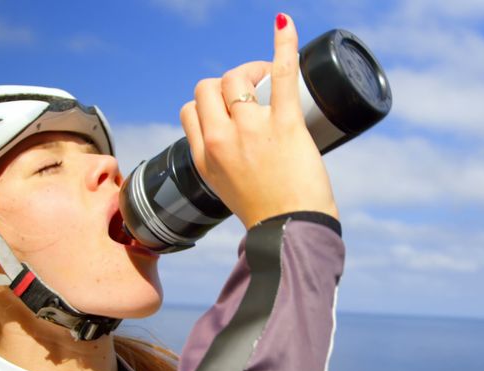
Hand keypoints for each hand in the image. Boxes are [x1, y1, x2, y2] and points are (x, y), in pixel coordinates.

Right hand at [179, 13, 337, 228]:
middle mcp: (221, 140)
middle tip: (254, 92)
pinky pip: (281, 74)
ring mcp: (251, 130)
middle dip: (228, 84)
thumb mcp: (227, 189)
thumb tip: (233, 138)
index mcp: (204, 157)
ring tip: (270, 79)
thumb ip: (222, 159)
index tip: (230, 112)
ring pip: (237, 78)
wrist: (292, 232)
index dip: (210, 105)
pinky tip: (284, 24)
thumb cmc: (269, 214)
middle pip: (209, 87)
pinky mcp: (285, 124)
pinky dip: (284, 45)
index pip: (191, 109)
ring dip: (252, 71)